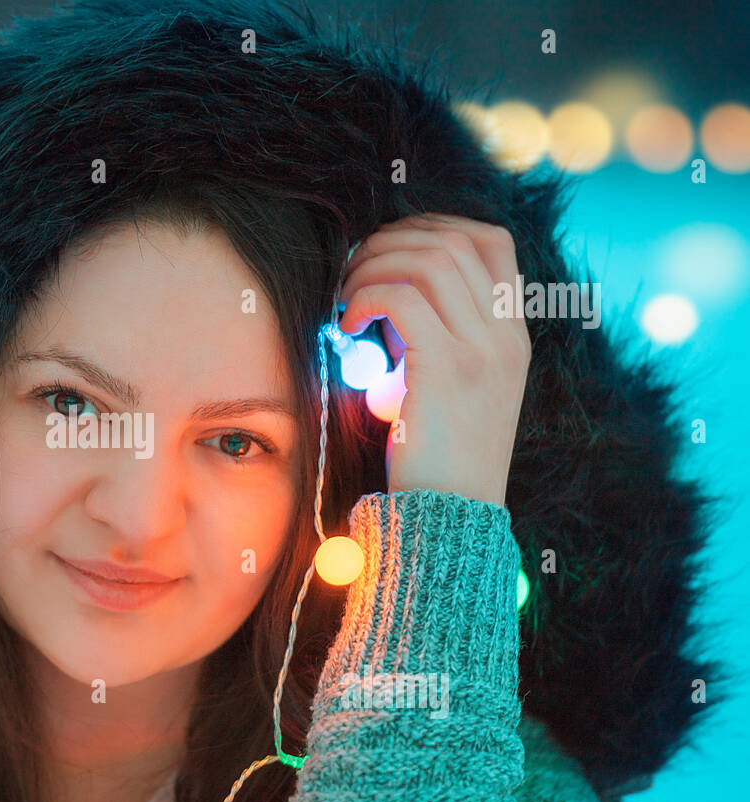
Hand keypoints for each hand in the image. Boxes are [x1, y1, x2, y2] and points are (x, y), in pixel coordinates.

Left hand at [338, 214, 530, 507]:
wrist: (453, 517)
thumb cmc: (437, 457)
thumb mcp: (452, 387)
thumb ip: (437, 338)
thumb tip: (387, 295)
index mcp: (512, 334)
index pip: (490, 241)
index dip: (434, 228)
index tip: (389, 251)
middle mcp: (506, 334)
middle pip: (452, 241)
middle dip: (391, 243)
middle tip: (352, 273)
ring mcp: (482, 349)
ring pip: (428, 261)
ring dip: (373, 267)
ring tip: (345, 300)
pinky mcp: (447, 368)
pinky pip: (402, 298)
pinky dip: (366, 297)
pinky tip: (346, 325)